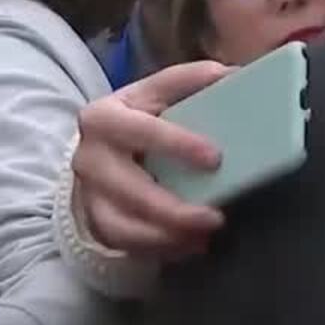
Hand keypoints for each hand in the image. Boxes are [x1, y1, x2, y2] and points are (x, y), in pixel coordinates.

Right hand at [73, 60, 231, 256]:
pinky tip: (192, 245)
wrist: (96, 152)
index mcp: (105, 117)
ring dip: (169, 236)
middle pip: (131, 190)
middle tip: (216, 217)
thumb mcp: (155, 93)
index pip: (140, 130)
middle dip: (173, 208)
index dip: (176, 144)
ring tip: (207, 235)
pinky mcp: (96, 222)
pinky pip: (127, 244)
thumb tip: (234, 75)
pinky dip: (161, 249)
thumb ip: (189, 82)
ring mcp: (89, 194)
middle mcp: (90, 157)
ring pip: (125, 225)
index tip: (215, 158)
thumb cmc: (138, 120)